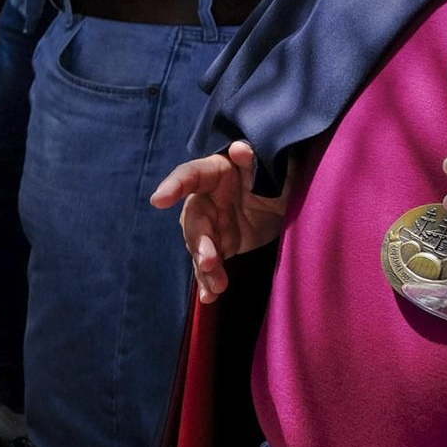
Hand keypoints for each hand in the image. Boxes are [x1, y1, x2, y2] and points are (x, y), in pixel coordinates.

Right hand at [150, 141, 287, 302]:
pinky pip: (210, 265)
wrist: (289, 202)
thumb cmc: (278, 177)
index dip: (173, 186)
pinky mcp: (221, 245)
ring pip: (199, 247)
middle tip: (209, 261)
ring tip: (216, 287)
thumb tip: (240, 150)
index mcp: (214, 174)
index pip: (189, 176)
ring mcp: (212, 224)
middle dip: (199, 242)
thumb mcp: (273, 169)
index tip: (158, 201)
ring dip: (205, 267)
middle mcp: (206, 199)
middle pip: (193, 220)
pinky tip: (210, 297)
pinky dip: (209, 281)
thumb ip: (255, 161)